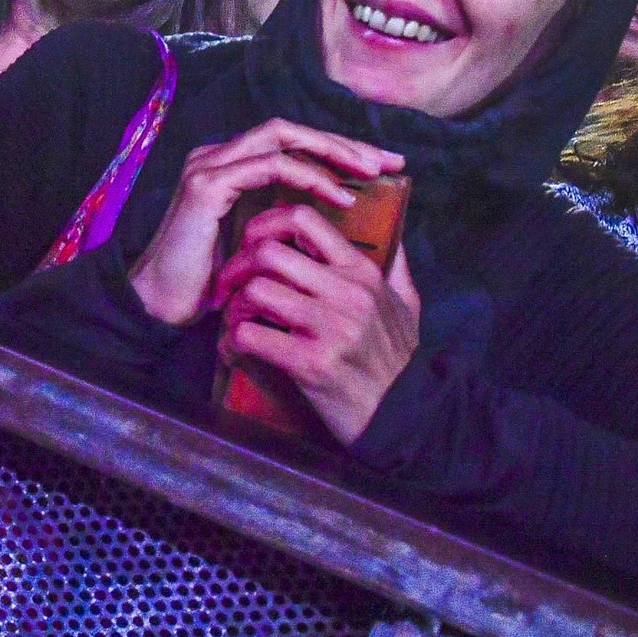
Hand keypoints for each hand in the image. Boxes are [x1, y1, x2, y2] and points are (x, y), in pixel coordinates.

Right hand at [127, 119, 402, 326]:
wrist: (161, 306)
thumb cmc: (210, 285)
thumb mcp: (261, 247)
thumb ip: (287, 223)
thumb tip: (342, 219)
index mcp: (229, 167)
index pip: (291, 143)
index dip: (337, 148)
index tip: (381, 167)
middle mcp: (217, 156)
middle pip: (291, 130)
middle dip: (343, 142)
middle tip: (388, 160)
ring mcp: (209, 165)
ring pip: (282, 136)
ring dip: (332, 151)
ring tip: (369, 172)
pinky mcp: (208, 183)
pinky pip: (270, 166)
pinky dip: (309, 176)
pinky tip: (337, 195)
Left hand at [215, 203, 421, 445]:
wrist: (405, 417)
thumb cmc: (396, 360)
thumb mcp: (406, 305)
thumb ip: (395, 265)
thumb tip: (392, 228)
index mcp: (362, 272)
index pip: (303, 219)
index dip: (265, 223)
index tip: (250, 243)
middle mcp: (348, 294)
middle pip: (268, 253)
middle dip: (238, 266)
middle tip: (230, 286)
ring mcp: (331, 328)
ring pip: (256, 290)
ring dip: (236, 305)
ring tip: (238, 318)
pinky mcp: (312, 364)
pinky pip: (252, 336)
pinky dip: (235, 340)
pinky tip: (238, 347)